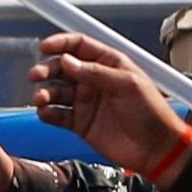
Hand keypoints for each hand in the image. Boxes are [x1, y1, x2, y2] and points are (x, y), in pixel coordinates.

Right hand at [29, 34, 191, 177]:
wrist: (156, 148)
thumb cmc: (152, 113)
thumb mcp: (128, 84)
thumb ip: (96, 72)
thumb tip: (69, 61)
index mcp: (109, 64)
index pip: (80, 46)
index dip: (61, 43)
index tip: (44, 47)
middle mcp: (95, 80)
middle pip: (62, 67)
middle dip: (47, 69)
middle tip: (36, 75)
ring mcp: (86, 102)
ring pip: (56, 91)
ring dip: (45, 92)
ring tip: (41, 98)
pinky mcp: (80, 123)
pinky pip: (57, 114)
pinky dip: (48, 113)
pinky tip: (46, 113)